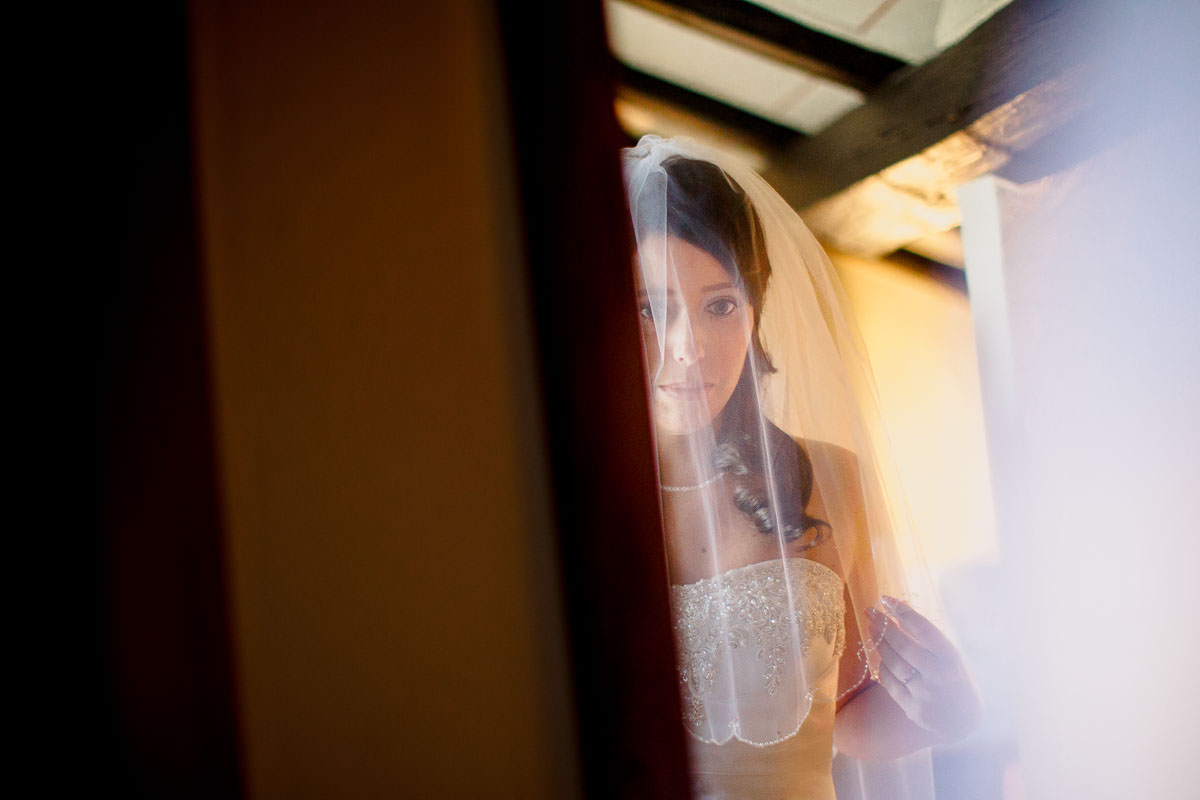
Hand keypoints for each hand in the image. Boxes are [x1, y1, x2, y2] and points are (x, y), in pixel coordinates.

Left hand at [865, 596, 981, 743]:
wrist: (964, 720)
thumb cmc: (954, 678)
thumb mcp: (949, 656)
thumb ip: (926, 637)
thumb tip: (898, 609)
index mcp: (951, 658)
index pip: (923, 629)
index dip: (903, 612)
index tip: (886, 600)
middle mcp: (938, 676)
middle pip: (904, 646)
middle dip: (884, 626)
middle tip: (871, 612)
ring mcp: (925, 694)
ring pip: (893, 664)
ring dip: (879, 644)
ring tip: (872, 630)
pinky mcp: (913, 709)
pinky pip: (890, 683)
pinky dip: (883, 667)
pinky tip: (880, 655)